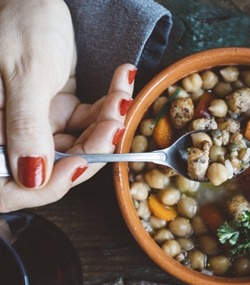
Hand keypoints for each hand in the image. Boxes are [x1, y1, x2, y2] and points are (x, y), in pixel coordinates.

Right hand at [0, 63, 135, 211]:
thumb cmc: (14, 22)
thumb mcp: (23, 74)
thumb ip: (26, 126)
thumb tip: (32, 176)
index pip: (18, 184)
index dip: (52, 184)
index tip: (85, 164)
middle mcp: (14, 134)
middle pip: (60, 165)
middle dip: (95, 145)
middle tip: (116, 120)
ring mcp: (39, 123)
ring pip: (83, 142)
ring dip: (109, 120)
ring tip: (122, 92)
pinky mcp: (59, 109)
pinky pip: (91, 119)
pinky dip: (110, 104)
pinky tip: (121, 79)